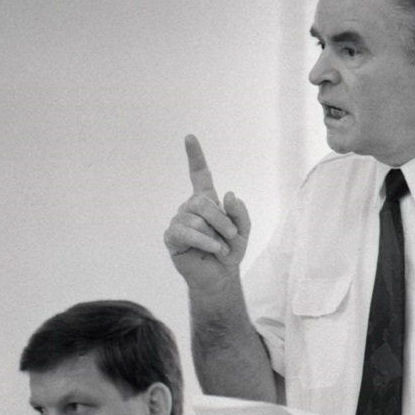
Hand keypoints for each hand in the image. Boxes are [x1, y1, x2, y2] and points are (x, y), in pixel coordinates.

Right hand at [163, 135, 250, 289]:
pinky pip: (185, 232)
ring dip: (215, 235)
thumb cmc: (230, 251)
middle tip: (232, 235)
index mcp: (207, 201)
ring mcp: (179, 221)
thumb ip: (239, 211)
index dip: (195, 156)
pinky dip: (204, 241)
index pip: (199, 174)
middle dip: (222, 220)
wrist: (220, 276)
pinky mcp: (172, 237)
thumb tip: (228, 194)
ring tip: (221, 248)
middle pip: (203, 202)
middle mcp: (190, 207)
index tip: (189, 137)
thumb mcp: (243, 229)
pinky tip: (214, 249)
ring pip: (196, 219)